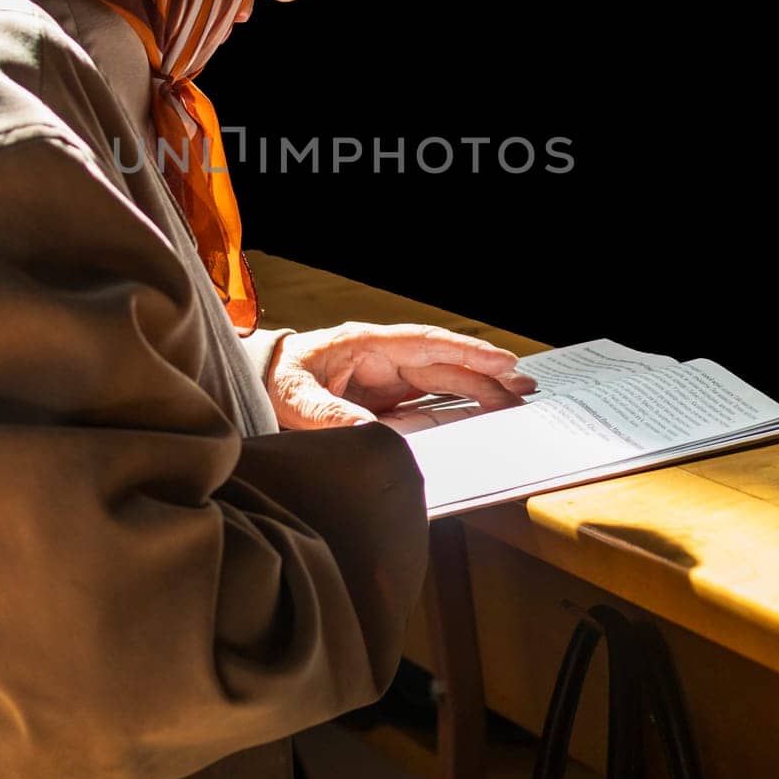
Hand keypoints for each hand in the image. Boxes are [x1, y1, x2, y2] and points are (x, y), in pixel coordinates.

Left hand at [264, 320, 537, 430]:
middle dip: (485, 374)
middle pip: (444, 365)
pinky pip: (426, 402)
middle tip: (525, 389)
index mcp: (367, 345)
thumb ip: (329, 414)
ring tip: (515, 398)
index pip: (428, 346)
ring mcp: (385, 378)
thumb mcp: (295, 397)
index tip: (503, 362)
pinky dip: (455, 406)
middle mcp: (383, 359)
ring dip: (477, 388)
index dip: (468, 353)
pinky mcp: (382, 400)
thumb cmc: (273, 380)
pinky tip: (480, 412)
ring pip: (441, 382)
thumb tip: (368, 433)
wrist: (254, 383)